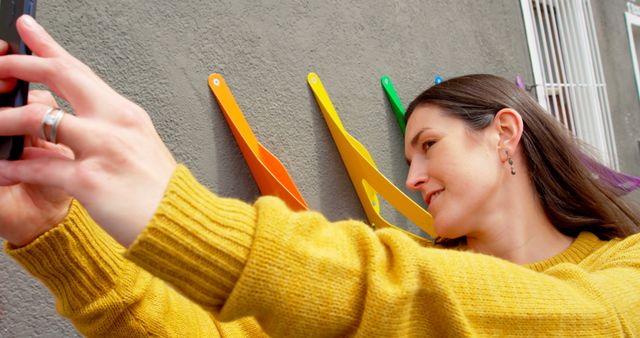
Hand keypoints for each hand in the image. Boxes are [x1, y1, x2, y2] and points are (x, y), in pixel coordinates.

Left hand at [0, 16, 176, 245]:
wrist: (178, 223)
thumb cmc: (159, 192)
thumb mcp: (137, 147)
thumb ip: (104, 130)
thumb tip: (67, 121)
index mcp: (125, 114)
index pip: (80, 71)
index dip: (48, 46)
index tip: (27, 30)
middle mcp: (115, 124)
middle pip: (61, 76)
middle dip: (21, 64)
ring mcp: (104, 149)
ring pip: (40, 119)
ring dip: (5, 120)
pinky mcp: (91, 180)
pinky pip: (41, 168)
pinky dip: (16, 168)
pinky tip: (4, 169)